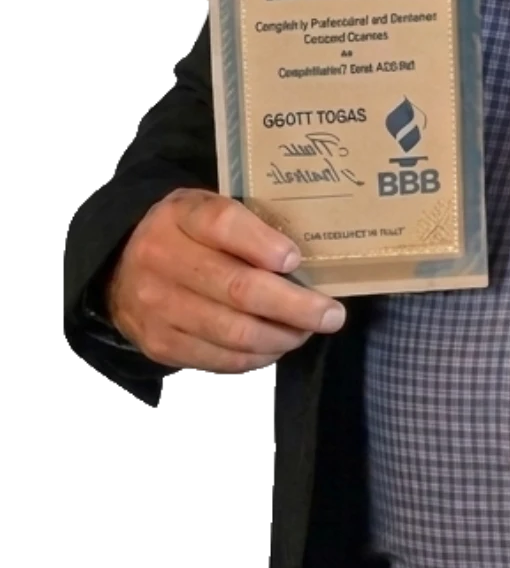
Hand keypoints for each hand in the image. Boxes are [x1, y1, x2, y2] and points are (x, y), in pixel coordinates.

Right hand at [103, 189, 346, 374]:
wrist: (119, 265)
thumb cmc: (186, 234)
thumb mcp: (207, 209)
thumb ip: (248, 225)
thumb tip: (305, 262)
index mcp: (180, 215)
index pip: (224, 224)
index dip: (264, 244)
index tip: (295, 259)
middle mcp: (163, 259)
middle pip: (239, 288)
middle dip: (296, 306)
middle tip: (332, 314)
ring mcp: (158, 306)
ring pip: (235, 331)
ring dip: (283, 337)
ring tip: (308, 331)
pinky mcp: (160, 343)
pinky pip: (220, 359)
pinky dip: (257, 356)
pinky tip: (276, 346)